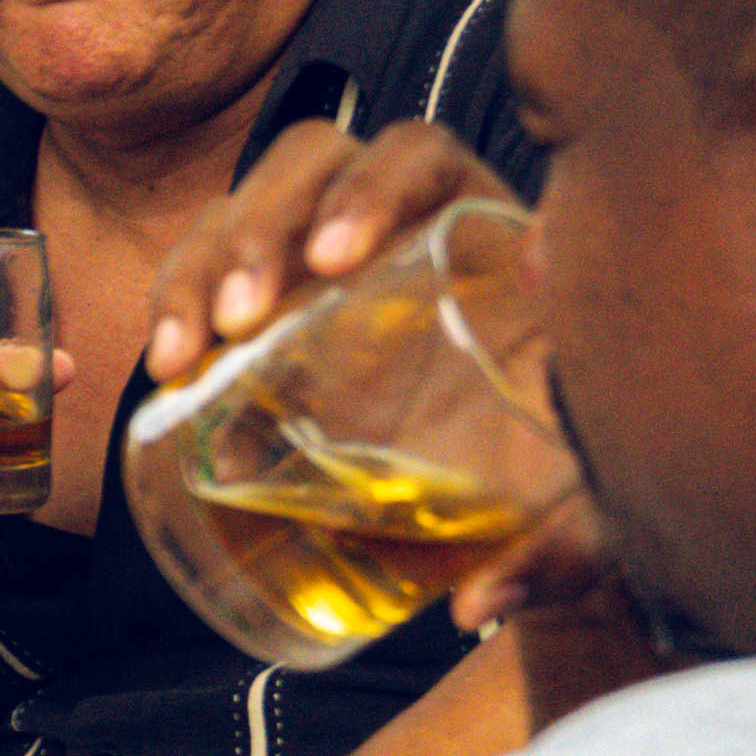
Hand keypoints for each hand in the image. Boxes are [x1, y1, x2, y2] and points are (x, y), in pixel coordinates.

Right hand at [139, 119, 613, 637]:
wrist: (515, 486)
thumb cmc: (563, 464)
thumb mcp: (584, 500)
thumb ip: (564, 550)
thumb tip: (485, 598)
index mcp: (481, 228)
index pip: (418, 156)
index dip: (372, 188)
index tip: (337, 258)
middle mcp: (393, 221)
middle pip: (309, 164)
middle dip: (261, 228)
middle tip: (243, 317)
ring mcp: (320, 256)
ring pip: (243, 207)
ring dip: (202, 265)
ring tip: (185, 353)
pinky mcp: (270, 301)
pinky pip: (205, 267)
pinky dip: (176, 303)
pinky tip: (171, 366)